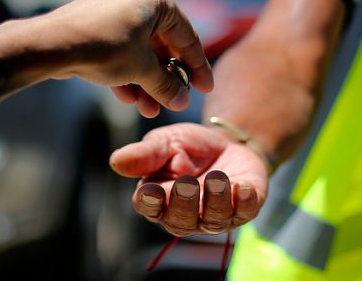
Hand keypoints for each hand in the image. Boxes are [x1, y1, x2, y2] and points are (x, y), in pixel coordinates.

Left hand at [48, 0, 213, 116]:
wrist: (50, 45)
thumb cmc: (103, 49)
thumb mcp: (141, 70)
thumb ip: (166, 86)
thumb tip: (182, 101)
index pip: (187, 36)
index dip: (198, 67)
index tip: (205, 89)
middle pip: (162, 43)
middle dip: (165, 78)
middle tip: (173, 102)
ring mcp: (113, 4)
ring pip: (139, 48)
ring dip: (145, 79)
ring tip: (147, 109)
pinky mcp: (94, 18)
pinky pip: (120, 46)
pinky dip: (126, 69)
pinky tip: (127, 97)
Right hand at [109, 123, 268, 235]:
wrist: (227, 142)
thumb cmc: (188, 147)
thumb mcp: (165, 143)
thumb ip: (145, 154)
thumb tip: (116, 161)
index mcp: (159, 198)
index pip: (150, 207)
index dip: (151, 202)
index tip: (152, 191)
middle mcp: (186, 214)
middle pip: (181, 220)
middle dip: (184, 203)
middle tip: (186, 184)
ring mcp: (216, 216)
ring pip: (213, 219)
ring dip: (215, 201)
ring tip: (217, 179)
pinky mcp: (245, 209)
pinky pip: (245, 211)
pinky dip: (245, 201)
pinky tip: (243, 186)